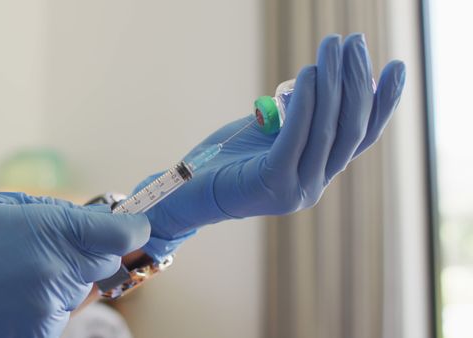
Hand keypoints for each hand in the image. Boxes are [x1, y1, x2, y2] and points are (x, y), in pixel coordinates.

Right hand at [0, 192, 149, 337]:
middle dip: (95, 253)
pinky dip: (50, 303)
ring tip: (28, 273)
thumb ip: (58, 212)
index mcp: (54, 233)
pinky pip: (63, 312)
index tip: (137, 227)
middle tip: (63, 248)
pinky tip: (20, 295)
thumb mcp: (9, 207)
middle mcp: (59, 273)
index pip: (122, 235)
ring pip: (83, 288)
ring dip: (69, 279)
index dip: (134, 230)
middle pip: (107, 262)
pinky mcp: (42, 334)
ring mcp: (51, 308)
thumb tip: (97, 218)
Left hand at [138, 34, 405, 259]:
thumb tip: (323, 78)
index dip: (382, 103)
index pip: (360, 137)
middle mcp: (313, 185)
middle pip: (349, 129)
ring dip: (333, 83)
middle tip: (356, 42)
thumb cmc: (225, 160)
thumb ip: (296, 117)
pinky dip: (305, 103)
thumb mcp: (268, 135)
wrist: (187, 195)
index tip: (397, 67)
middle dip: (357, 81)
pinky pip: (296, 137)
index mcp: (316, 173)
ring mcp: (296, 188)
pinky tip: (307, 73)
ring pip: (327, 130)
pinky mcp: (272, 184)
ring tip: (332, 47)